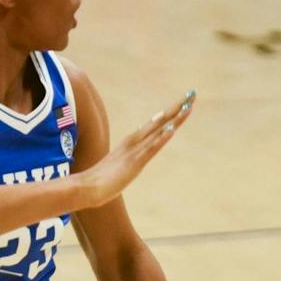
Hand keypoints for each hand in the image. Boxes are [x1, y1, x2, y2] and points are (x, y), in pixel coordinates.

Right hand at [78, 90, 194, 206]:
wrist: (87, 187)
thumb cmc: (101, 178)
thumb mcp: (120, 161)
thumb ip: (129, 150)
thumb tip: (137, 136)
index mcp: (133, 140)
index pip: (157, 123)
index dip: (172, 112)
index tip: (186, 101)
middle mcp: (135, 141)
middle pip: (161, 121)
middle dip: (178, 108)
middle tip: (193, 93)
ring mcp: (135, 150)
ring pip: (159, 130)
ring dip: (175, 118)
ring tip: (188, 105)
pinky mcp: (135, 162)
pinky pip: (151, 147)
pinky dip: (162, 137)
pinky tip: (172, 128)